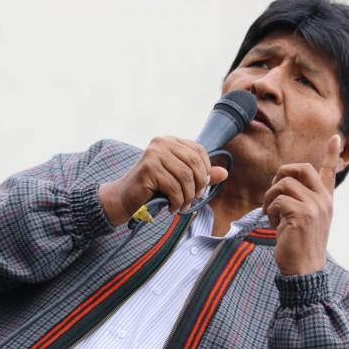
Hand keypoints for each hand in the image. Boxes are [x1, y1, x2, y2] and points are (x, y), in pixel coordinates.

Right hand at [99, 136, 227, 225]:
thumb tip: (225, 173)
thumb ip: (201, 175)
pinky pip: (174, 188)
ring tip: (183, 206)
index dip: (205, 170)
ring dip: (188, 196)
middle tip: (193, 199)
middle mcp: (161, 143)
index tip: (201, 187)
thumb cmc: (153, 189)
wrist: (124, 198)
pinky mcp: (148, 169)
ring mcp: (153, 155)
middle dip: (198, 185)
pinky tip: (172, 207)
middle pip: (194, 163)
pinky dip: (177, 202)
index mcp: (170, 141)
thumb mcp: (180, 180)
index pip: (199, 150)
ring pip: (186, 177)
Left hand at [262, 135, 341, 274]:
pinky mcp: (301, 214)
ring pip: (284, 184)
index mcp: (326, 201)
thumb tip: (282, 188)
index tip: (336, 137)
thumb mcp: (306, 221)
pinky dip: (269, 211)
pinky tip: (273, 225)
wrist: (304, 271)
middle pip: (301, 168)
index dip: (332, 154)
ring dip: (270, 198)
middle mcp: (323, 200)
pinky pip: (277, 200)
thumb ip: (301, 203)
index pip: (329, 172)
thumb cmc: (299, 247)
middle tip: (273, 193)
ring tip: (270, 215)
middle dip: (281, 174)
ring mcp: (314, 206)